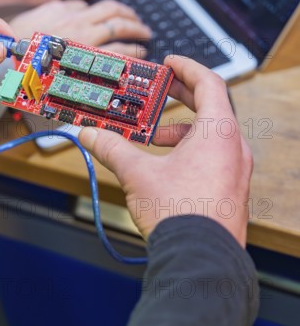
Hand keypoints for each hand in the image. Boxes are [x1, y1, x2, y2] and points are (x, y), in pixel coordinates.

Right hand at [10, 0, 151, 56]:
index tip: (121, 16)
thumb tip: (79, 6)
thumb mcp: (40, 15)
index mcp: (67, 10)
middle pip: (114, 12)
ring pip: (120, 28)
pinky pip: (118, 50)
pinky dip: (133, 49)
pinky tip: (140, 52)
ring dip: (137, 29)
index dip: (114, 11)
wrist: (11, 59)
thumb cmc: (21, 40)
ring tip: (145, 34)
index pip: (98, 6)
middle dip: (131, 15)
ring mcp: (85, 38)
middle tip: (140, 23)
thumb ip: (61, 8)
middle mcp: (79, 20)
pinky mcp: (89, 57)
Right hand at [79, 55, 252, 247]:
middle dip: (181, 96)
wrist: (200, 262)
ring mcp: (236, 169)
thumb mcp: (138, 174)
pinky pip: (213, 156)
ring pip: (210, 134)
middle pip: (211, 106)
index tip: (170, 63)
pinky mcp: (231, 188)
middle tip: (161, 89)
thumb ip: (111, 148)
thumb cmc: (180, 215)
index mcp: (218, 132)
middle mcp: (234, 147)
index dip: (187, 68)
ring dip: (181, 129)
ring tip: (153, 137)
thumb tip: (90, 135)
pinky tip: (165, 165)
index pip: (209, 83)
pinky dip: (190, 150)